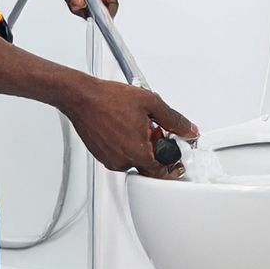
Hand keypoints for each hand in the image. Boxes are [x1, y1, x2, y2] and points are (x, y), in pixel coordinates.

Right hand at [63, 78, 197, 178]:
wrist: (81, 97)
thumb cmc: (108, 98)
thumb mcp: (150, 103)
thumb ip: (174, 120)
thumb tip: (189, 130)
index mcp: (137, 152)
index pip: (162, 172)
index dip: (173, 165)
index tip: (177, 160)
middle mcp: (122, 160)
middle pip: (148, 166)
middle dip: (156, 151)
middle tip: (157, 134)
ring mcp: (109, 159)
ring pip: (133, 160)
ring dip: (141, 147)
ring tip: (139, 125)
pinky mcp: (100, 155)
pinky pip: (120, 156)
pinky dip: (127, 146)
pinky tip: (126, 127)